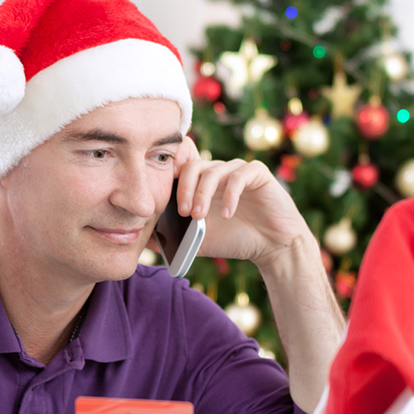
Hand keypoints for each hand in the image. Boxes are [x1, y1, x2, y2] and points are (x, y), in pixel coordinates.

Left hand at [175, 156, 311, 267]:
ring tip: (199, 217)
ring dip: (203, 194)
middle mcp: (218, 172)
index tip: (163, 198)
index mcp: (202, 184)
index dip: (170, 175)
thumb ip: (172, 236)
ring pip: (213, 170)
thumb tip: (141, 238)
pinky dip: (230, 195)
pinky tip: (227, 214)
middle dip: (184, 189)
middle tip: (183, 212)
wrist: (271, 246)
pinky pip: (239, 175)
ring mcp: (238, 170)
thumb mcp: (197, 241)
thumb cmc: (234, 240)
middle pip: (193, 166)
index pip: (181, 167)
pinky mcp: (257, 173)